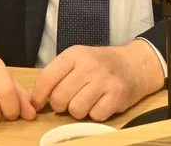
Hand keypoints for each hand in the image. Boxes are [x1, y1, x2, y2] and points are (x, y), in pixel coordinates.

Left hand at [31, 41, 164, 121]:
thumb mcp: (78, 59)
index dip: (39, 96)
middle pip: (59, 98)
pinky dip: (96, 114)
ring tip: (87, 100)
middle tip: (71, 99)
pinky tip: (101, 102)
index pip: (46, 78)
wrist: (135, 64)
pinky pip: (95, 116)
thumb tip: (35, 101)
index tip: (39, 104)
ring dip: (79, 110)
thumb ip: (58, 75)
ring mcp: (104, 80)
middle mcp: (89, 65)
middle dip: (61, 105)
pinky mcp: (116, 95)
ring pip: (76, 110)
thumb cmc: (101, 65)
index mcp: (75, 54)